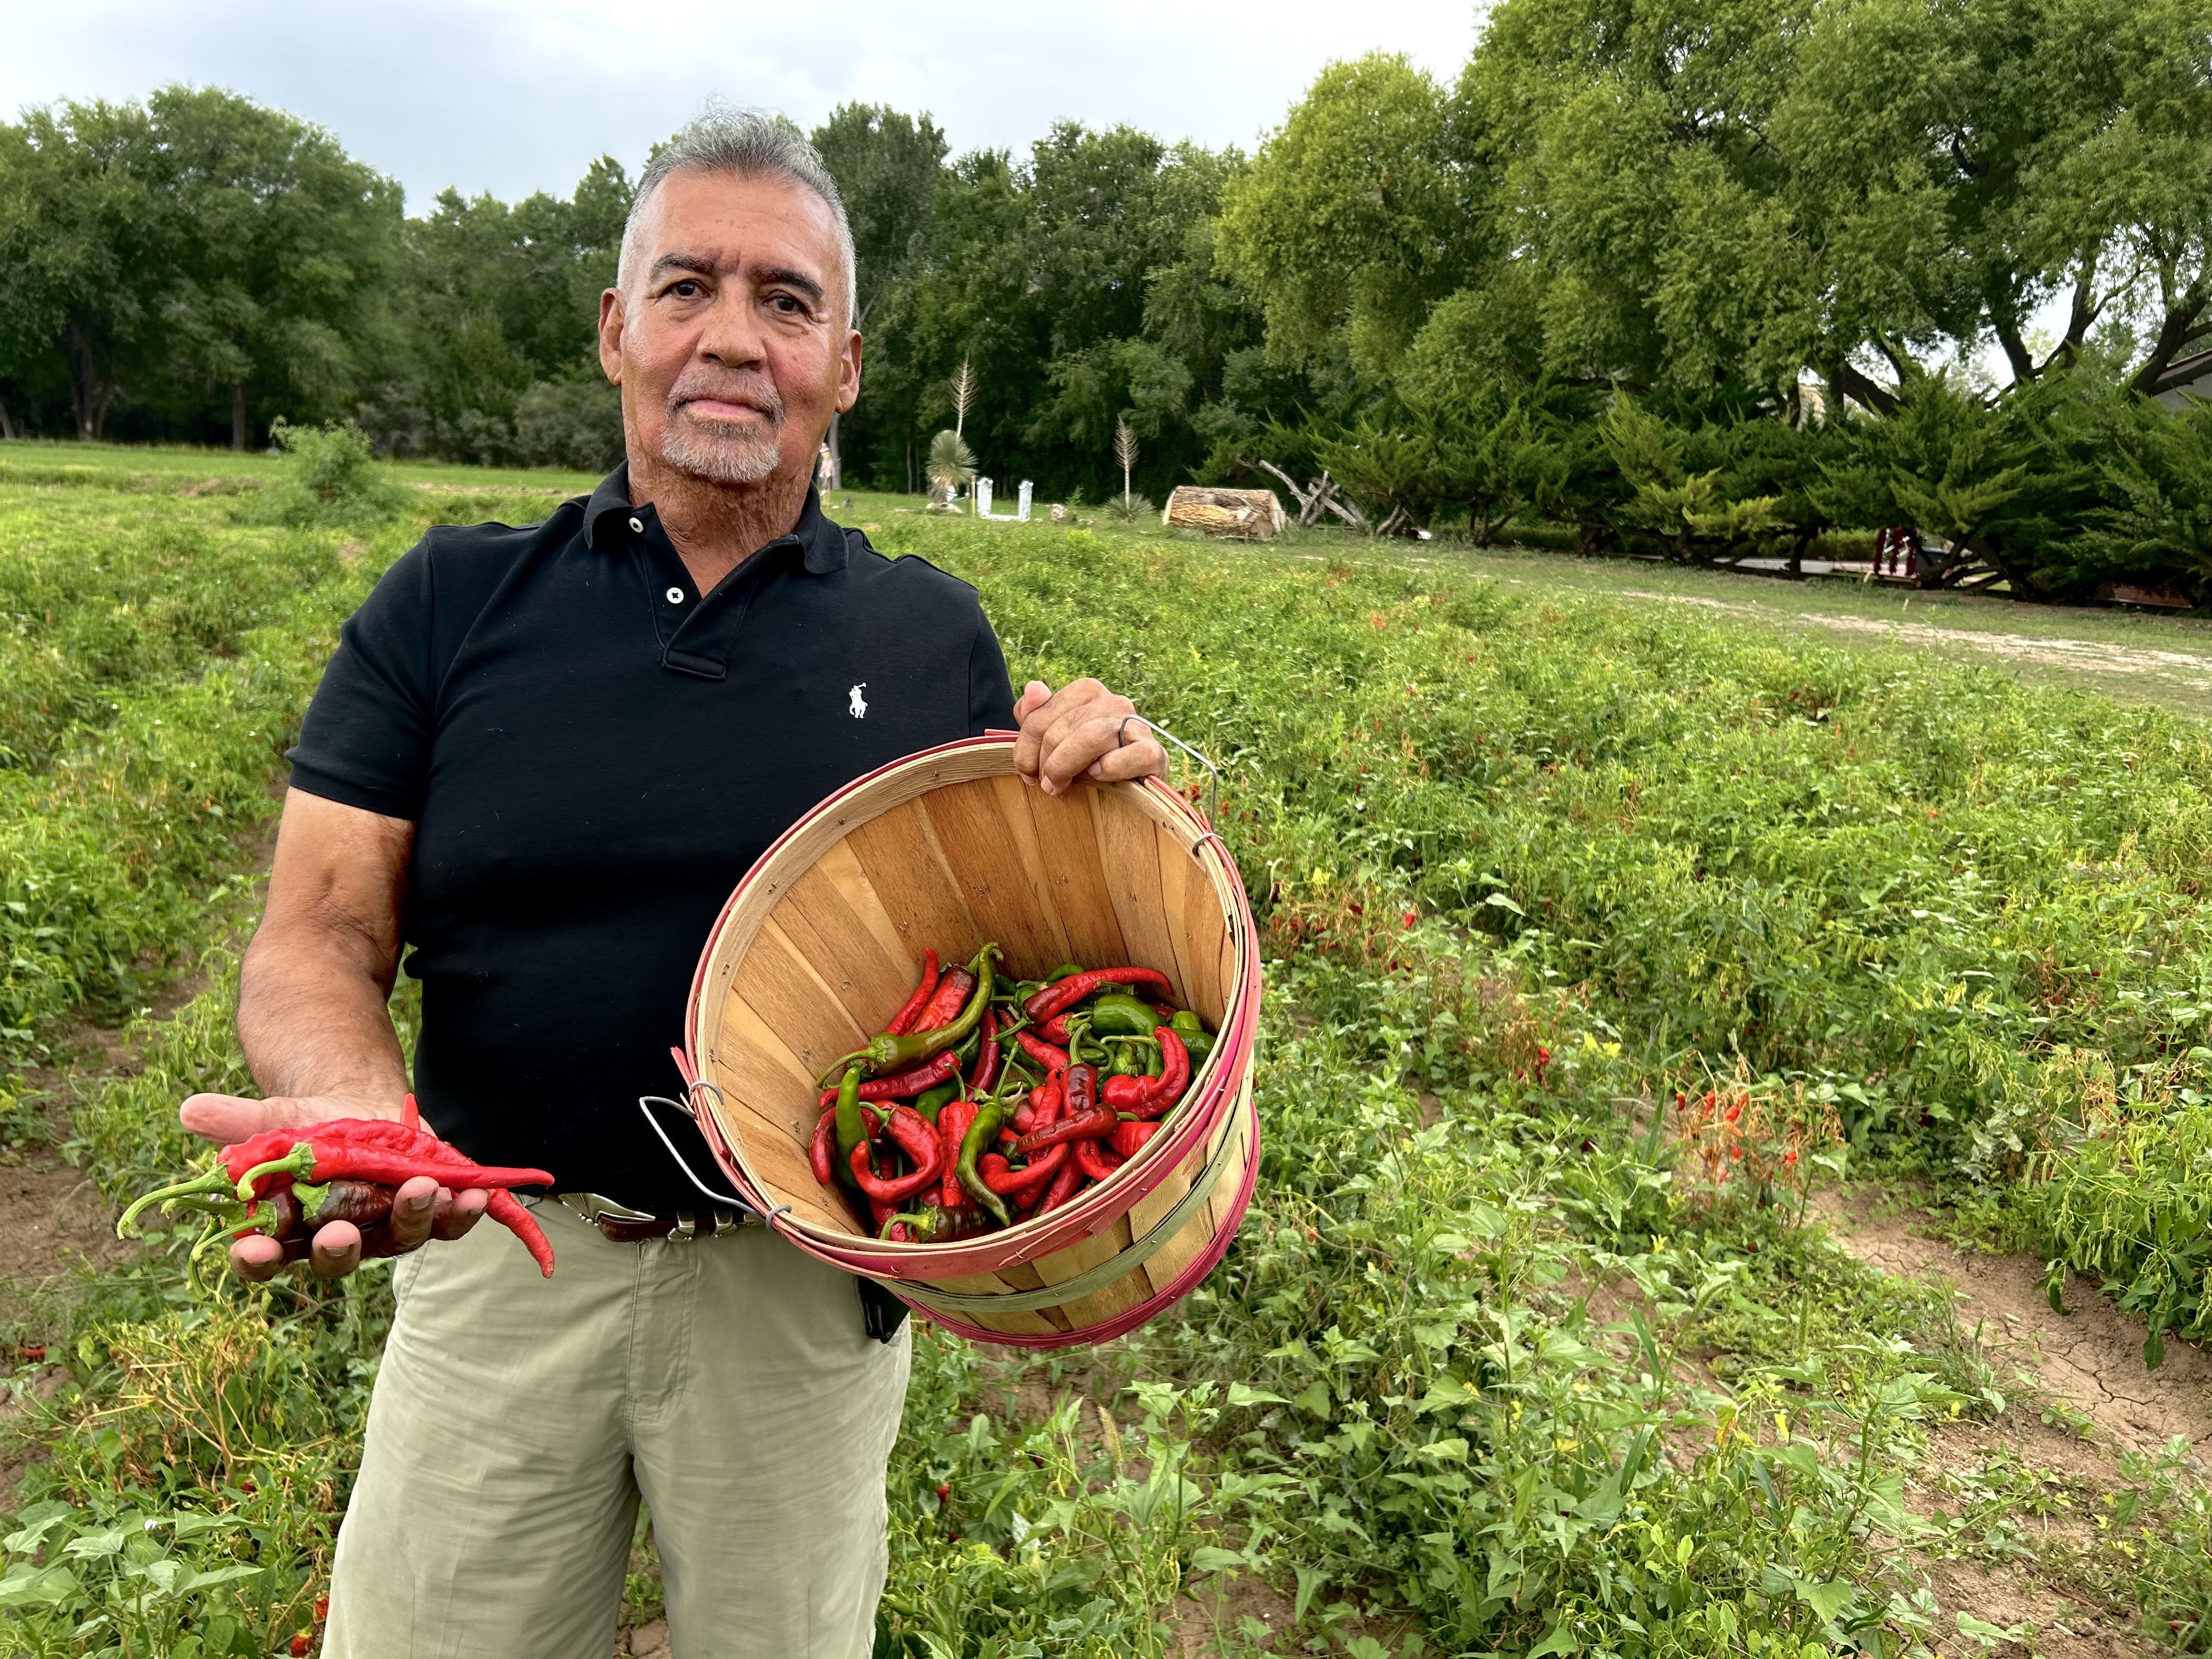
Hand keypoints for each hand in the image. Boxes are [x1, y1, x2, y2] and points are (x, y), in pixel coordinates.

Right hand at [179, 1090, 488, 1281]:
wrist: (363, 1108)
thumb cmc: (309, 1125)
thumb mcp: (277, 1119)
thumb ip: (240, 1122)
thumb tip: (191, 1110)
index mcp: (287, 1230)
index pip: (263, 1258)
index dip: (256, 1258)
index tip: (252, 1250)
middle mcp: (336, 1240)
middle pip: (334, 1258)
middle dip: (338, 1249)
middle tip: (340, 1235)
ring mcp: (384, 1229)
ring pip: (397, 1238)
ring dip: (411, 1219)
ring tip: (423, 1192)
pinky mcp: (427, 1213)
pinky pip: (446, 1222)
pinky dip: (461, 1212)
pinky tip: (475, 1196)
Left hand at [1012, 678, 1168, 796]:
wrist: (1129, 790)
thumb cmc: (1086, 763)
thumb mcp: (1054, 740)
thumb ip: (1036, 715)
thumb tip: (1033, 688)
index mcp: (1087, 691)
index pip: (1040, 714)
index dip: (1025, 747)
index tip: (1027, 772)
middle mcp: (1114, 701)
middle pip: (1062, 727)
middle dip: (1045, 762)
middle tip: (1044, 785)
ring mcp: (1137, 726)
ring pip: (1092, 736)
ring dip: (1066, 766)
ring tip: (1058, 787)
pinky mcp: (1155, 753)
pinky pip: (1131, 755)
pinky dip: (1111, 768)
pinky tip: (1099, 777)